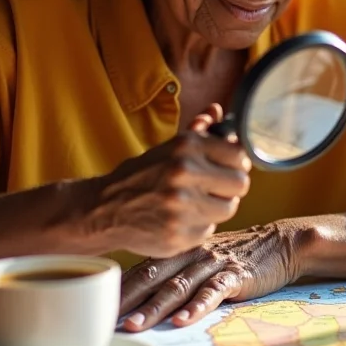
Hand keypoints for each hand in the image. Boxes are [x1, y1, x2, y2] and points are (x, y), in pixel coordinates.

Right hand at [86, 105, 250, 257]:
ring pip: (228, 208)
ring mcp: (182, 206)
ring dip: (216, 206)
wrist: (106, 208)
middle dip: (230, 186)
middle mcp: (185, 173)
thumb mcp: (170, 146)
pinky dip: (198, 225)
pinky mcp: (179, 235)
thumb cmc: (144, 174)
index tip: (227, 167)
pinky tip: (181, 218)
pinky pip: (209, 229)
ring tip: (196, 202)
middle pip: (240, 184)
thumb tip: (217, 111)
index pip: (240, 155)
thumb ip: (200, 129)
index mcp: (187, 146)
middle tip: (215, 187)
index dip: (235, 163)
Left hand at [119, 221, 304, 331]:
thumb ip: (173, 266)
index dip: (119, 287)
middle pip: (154, 277)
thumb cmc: (236, 251)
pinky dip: (198, 306)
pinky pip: (214, 290)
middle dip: (128, 300)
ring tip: (136, 325)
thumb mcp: (201, 253)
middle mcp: (191, 253)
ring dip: (156, 307)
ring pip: (179, 285)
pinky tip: (184, 320)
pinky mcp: (235, 274)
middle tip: (106, 319)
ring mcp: (213, 263)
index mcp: (180, 247)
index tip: (94, 304)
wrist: (279, 241)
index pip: (143, 267)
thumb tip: (136, 289)